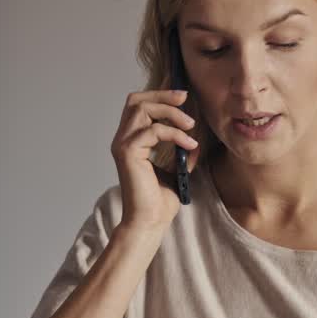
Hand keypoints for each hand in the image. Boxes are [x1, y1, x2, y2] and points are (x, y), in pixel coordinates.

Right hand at [111, 90, 198, 232]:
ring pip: (142, 109)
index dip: (159, 96)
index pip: (138, 106)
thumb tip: (194, 138)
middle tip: (186, 99)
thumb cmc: (159, 202)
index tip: (183, 97)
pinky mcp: (128, 153)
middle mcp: (122, 140)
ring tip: (190, 126)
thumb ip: (181, 151)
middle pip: (136, 100)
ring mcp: (123, 145)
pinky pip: (153, 130)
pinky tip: (189, 145)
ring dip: (170, 112)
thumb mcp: (176, 170)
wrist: (150, 222)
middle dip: (162, 95)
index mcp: (130, 142)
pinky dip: (175, 134)